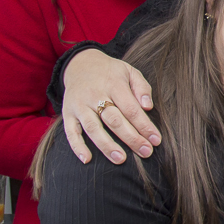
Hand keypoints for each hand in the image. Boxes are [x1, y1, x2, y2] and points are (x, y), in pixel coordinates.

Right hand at [62, 50, 159, 164]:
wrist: (79, 64)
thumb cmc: (111, 72)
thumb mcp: (129, 72)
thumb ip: (142, 88)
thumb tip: (148, 107)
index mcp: (113, 84)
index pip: (131, 108)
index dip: (144, 125)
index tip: (155, 140)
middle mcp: (95, 95)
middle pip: (114, 120)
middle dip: (131, 138)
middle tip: (146, 152)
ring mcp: (79, 105)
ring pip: (93, 128)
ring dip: (107, 145)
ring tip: (121, 159)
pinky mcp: (68, 113)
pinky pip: (71, 132)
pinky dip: (77, 147)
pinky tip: (87, 159)